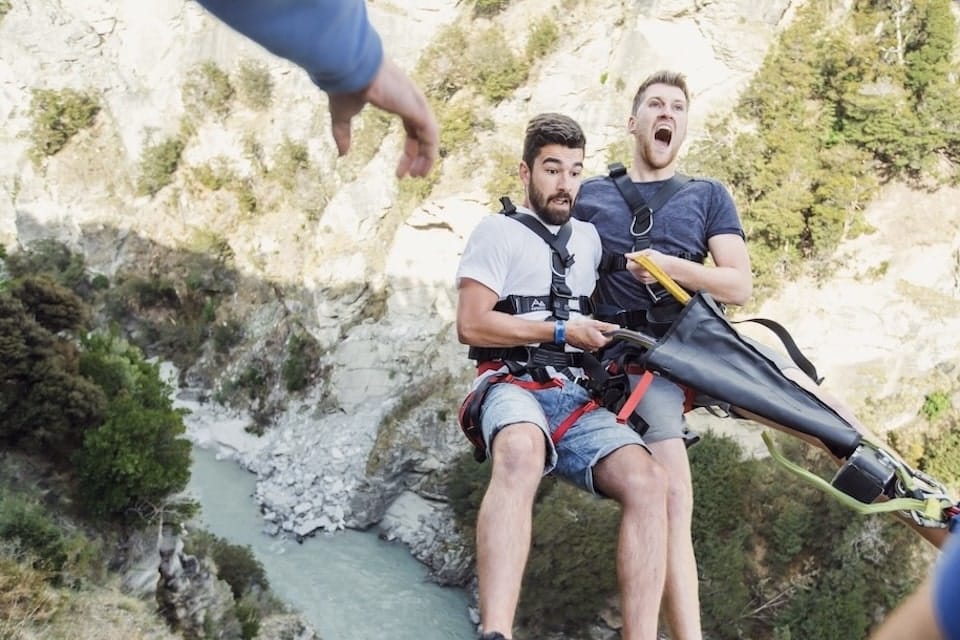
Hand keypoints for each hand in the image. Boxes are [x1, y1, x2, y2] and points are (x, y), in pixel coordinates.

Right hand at [328, 58, 438, 177]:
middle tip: (412, 176)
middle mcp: (411, 101)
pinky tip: (421, 167)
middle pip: (422, 135)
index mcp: (398, 100)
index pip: (411, 129)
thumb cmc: (345, 85)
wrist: (349, 68)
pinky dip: (430, 152)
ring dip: (427, 158)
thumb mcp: (342, 115)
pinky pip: (431, 135)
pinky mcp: (418, 108)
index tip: (400, 172)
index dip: (409, 151)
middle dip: (418, 157)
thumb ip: (343, 134)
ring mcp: (417, 103)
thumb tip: (342, 154)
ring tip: (417, 176)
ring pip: (430, 136)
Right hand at [566, 319, 619, 351]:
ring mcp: (589, 349)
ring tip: (587, 329)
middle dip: (600, 332)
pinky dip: (588, 337)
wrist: (564, 332)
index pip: (611, 337)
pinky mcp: (584, 348)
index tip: (603, 326)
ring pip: (596, 340)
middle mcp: (596, 348)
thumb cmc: (577, 327)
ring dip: (594, 334)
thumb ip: (608, 326)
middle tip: (593, 326)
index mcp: (600, 342)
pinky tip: (583, 333)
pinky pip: (590, 342)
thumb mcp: (595, 323)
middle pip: (604, 338)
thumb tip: (617, 328)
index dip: (608, 330)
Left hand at [625, 249, 667, 284]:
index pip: (628, 265)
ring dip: (636, 268)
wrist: (670, 268)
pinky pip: (638, 277)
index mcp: (642, 266)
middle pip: (631, 269)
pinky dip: (640, 272)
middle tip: (640, 259)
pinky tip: (646, 268)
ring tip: (645, 264)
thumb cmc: (661, 259)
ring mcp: (644, 279)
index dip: (630, 260)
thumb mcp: (648, 252)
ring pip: (634, 273)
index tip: (633, 257)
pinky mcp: (645, 282)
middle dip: (633, 264)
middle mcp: (642, 274)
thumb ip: (636, 254)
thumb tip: (628, 255)